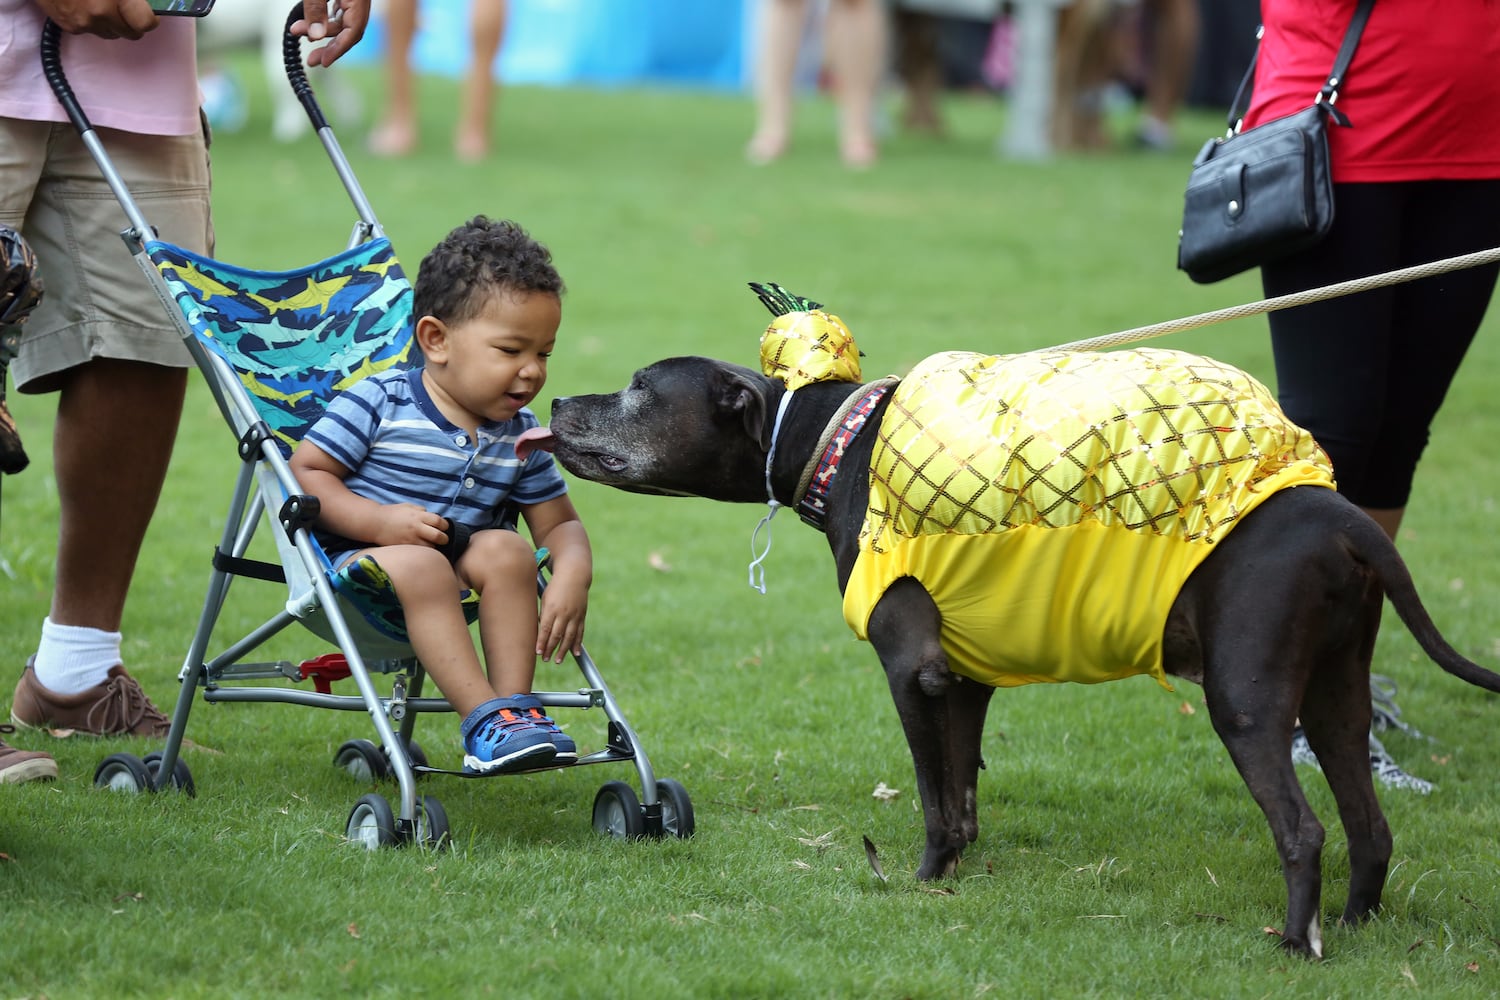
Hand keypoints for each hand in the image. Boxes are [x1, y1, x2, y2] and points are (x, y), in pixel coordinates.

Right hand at [36, 0, 157, 38]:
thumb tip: (147, 4)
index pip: (145, 24)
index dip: (149, 18)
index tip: (148, 13)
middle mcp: (100, 15)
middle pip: (130, 33)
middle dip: (131, 22)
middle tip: (126, 8)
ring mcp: (84, 24)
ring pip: (111, 34)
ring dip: (113, 23)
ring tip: (103, 4)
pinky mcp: (70, 28)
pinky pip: (92, 31)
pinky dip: (93, 22)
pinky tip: (85, 5)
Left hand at [292, 0, 369, 67]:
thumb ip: (316, 8)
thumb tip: (316, 35)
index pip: (354, 31)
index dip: (339, 49)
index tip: (324, 62)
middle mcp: (360, 0)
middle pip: (349, 30)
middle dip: (329, 46)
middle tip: (311, 60)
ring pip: (342, 21)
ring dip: (322, 31)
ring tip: (301, 34)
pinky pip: (338, 11)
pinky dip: (326, 21)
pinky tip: (313, 24)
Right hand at [370, 503, 449, 547]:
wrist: (375, 523)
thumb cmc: (392, 513)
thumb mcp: (409, 507)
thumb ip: (422, 511)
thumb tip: (432, 516)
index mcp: (419, 516)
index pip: (439, 522)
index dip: (445, 525)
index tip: (444, 527)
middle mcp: (417, 528)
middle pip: (439, 536)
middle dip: (444, 538)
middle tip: (443, 539)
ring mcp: (411, 539)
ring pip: (430, 547)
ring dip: (433, 546)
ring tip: (431, 544)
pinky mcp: (405, 548)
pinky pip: (419, 552)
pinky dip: (423, 551)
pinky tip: (421, 549)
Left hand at [537, 577, 587, 663]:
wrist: (574, 575)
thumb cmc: (555, 586)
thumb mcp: (545, 598)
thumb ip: (543, 614)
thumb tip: (541, 630)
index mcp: (552, 608)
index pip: (545, 629)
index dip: (541, 642)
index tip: (537, 652)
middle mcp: (564, 613)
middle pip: (556, 635)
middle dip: (550, 649)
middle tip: (545, 659)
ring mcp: (574, 615)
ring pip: (569, 637)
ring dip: (563, 650)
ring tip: (558, 661)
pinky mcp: (582, 615)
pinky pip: (580, 632)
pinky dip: (577, 643)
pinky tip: (576, 653)